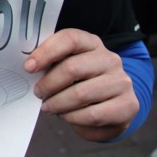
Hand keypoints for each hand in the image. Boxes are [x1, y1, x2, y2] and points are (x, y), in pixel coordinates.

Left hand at [24, 29, 138, 141]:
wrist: (111, 107)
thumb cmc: (81, 84)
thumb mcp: (68, 67)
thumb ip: (52, 63)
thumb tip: (29, 67)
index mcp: (92, 43)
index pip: (70, 39)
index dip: (46, 52)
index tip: (28, 67)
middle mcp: (110, 59)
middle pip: (72, 68)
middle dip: (48, 84)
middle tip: (38, 93)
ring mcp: (121, 82)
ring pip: (81, 94)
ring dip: (58, 104)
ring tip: (49, 107)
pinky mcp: (127, 105)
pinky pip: (92, 114)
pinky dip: (72, 118)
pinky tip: (67, 116)